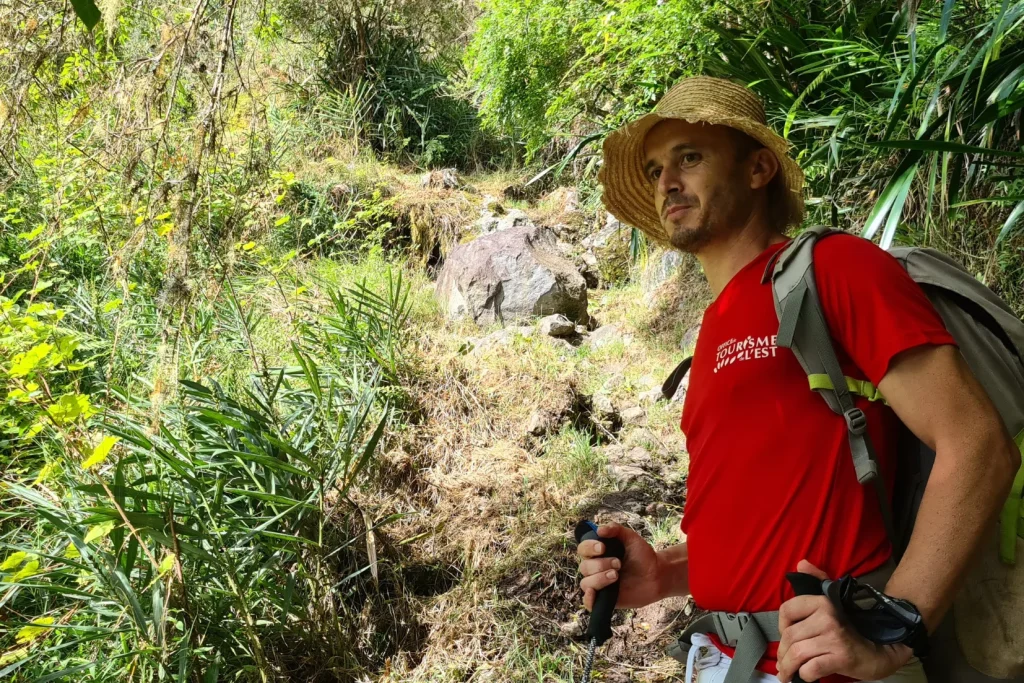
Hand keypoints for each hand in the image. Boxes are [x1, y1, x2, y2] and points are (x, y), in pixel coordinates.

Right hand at [577, 522, 663, 610]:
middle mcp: (596, 569)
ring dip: (599, 578)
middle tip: (619, 563)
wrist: (657, 575)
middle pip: (584, 567)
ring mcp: (599, 585)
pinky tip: (593, 593)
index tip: (602, 548)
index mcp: (598, 553)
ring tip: (616, 575)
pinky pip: (588, 602)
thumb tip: (599, 530)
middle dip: (600, 564)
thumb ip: (615, 529)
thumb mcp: (631, 538)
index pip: (583, 549)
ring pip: (585, 583)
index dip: (589, 547)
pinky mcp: (605, 600)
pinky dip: (587, 599)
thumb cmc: (643, 556)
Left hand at [776, 560, 912, 681]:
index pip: (787, 610)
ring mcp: (834, 638)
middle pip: (790, 636)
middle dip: (782, 653)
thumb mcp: (836, 599)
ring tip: (786, 673)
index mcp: (822, 602)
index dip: (781, 626)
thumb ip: (818, 581)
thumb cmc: (854, 626)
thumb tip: (801, 563)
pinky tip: (804, 676)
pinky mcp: (841, 657)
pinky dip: (804, 675)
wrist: (883, 649)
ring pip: (797, 654)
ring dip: (788, 667)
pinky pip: (811, 669)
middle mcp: (827, 617)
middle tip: (782, 662)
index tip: (785, 635)